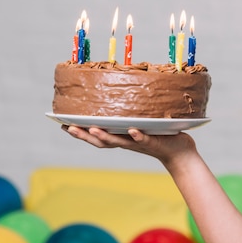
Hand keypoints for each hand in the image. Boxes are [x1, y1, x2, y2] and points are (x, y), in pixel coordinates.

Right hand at [63, 125, 195, 165]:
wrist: (179, 151)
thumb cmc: (160, 135)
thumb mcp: (142, 122)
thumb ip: (131, 112)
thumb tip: (122, 91)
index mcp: (121, 137)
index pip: (96, 136)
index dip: (79, 132)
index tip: (62, 124)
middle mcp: (126, 142)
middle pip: (100, 142)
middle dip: (83, 136)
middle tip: (68, 128)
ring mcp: (138, 143)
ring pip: (118, 142)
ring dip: (104, 136)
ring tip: (91, 129)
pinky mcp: (153, 142)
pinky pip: (143, 139)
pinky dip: (137, 136)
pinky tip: (131, 130)